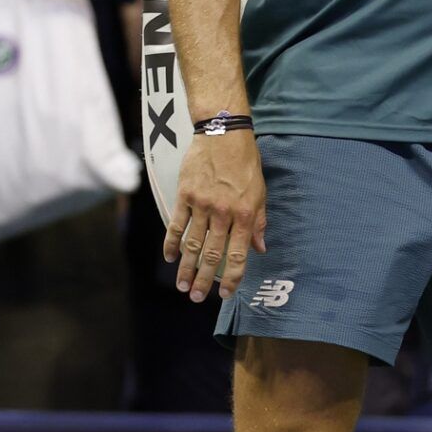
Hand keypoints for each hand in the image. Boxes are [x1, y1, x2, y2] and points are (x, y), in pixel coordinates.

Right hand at [164, 127, 265, 301]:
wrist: (224, 134)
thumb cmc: (245, 162)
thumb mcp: (260, 192)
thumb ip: (258, 222)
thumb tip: (260, 248)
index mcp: (244, 213)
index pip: (238, 253)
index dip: (232, 276)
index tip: (225, 293)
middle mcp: (223, 212)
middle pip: (211, 254)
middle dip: (204, 279)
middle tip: (197, 298)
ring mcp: (202, 205)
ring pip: (192, 244)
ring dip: (186, 268)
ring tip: (182, 286)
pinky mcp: (185, 196)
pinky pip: (177, 225)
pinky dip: (172, 243)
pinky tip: (171, 258)